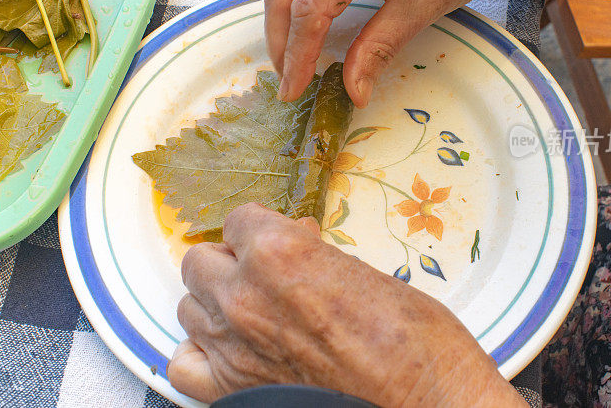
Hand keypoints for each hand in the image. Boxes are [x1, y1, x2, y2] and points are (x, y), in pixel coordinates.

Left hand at [168, 203, 523, 406]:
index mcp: (278, 252)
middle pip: (200, 262)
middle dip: (231, 262)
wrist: (426, 402)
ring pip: (188, 306)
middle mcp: (244, 295)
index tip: (276, 240)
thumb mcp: (363, 270)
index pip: (237, 220)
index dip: (259, 230)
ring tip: (251, 311)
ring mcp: (233, 345)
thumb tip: (296, 242)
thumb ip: (313, 254)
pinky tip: (225, 348)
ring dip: (215, 303)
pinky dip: (199, 353)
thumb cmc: (413, 340)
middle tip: (263, 273)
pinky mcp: (233, 390)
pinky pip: (184, 365)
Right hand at [261, 0, 522, 107]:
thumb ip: (376, 49)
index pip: (310, 5)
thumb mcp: (420, 9)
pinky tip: (306, 32)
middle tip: (289, 82)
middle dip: (280, 40)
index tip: (294, 89)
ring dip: (282, 21)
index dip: (298, 53)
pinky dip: (296, 3)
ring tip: (292, 62)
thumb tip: (351, 91)